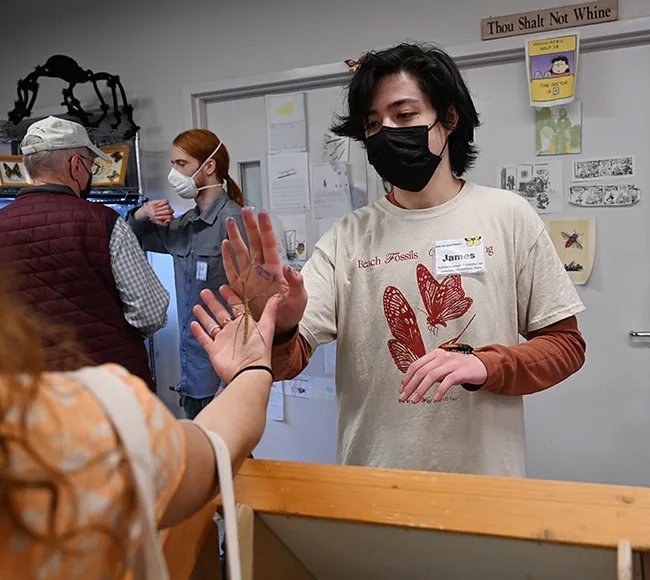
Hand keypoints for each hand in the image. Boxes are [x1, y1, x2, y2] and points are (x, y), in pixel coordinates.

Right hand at [141, 199, 173, 224]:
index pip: (171, 217)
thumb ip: (164, 223)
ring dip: (160, 209)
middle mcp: (170, 211)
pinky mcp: (165, 202)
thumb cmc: (154, 216)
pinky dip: (161, 204)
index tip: (157, 217)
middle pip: (169, 211)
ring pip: (168, 207)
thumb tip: (168, 221)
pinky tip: (158, 206)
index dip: (163, 217)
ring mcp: (168, 206)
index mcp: (170, 217)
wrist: (149, 210)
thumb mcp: (158, 222)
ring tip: (156, 210)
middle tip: (156, 214)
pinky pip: (166, 202)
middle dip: (161, 213)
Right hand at [190, 289, 280, 383]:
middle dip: (213, 302)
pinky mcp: (214, 350)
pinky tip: (193, 323)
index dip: (230, 296)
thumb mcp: (267, 327)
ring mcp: (223, 340)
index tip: (223, 287)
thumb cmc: (259, 351)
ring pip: (211, 324)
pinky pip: (204, 339)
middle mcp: (233, 330)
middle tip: (205, 292)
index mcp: (245, 323)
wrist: (249, 371)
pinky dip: (198, 332)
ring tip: (197, 305)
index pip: (236, 306)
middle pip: (221, 312)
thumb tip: (278, 295)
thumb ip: (271, 310)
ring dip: (204, 315)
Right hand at [221, 207, 306, 333]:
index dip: (265, 229)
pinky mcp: (239, 287)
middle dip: (249, 226)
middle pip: (254, 242)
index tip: (262, 214)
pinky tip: (225, 244)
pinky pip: (231, 269)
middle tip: (245, 210)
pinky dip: (227, 257)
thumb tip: (290, 268)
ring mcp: (249, 276)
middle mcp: (261, 269)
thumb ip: (297, 283)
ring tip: (231, 221)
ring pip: (241, 252)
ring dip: (236, 236)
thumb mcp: (299, 299)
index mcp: (275, 269)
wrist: (279, 326)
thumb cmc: (291, 311)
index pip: (269, 244)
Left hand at [400, 351, 486, 402]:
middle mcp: (442, 357)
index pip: (415, 365)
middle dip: (410, 385)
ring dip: (421, 390)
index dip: (407, 377)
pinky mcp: (461, 372)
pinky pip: (447, 381)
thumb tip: (413, 382)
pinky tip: (435, 398)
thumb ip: (429, 370)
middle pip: (421, 371)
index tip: (402, 388)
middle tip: (404, 397)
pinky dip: (440, 390)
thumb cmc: (459, 367)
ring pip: (431, 376)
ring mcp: (452, 363)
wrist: (481, 365)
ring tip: (416, 400)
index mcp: (435, 354)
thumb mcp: (442, 365)